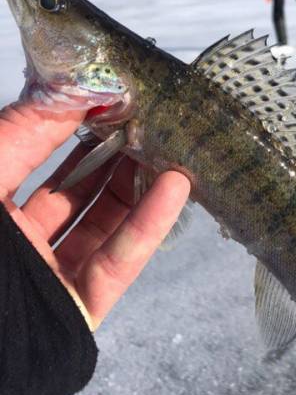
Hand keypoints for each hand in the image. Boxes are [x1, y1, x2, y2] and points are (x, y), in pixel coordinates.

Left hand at [0, 102, 190, 330]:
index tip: (115, 96)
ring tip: (173, 147)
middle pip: (78, 191)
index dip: (76, 126)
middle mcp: (20, 239)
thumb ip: (28, 129)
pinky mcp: (82, 307)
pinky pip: (119, 261)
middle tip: (152, 120)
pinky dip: (149, 224)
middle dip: (115, 153)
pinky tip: (176, 188)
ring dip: (139, 185)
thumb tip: (82, 88)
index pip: (38, 157)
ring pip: (105, 224)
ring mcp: (52, 275)